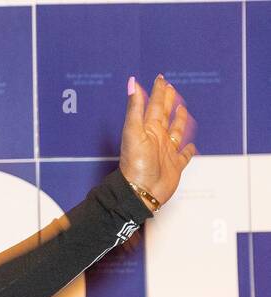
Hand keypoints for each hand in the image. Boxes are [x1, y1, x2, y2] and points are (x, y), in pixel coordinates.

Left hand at [120, 73, 196, 208]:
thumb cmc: (136, 165)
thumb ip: (135, 107)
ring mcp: (166, 152)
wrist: (141, 192)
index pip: (154, 105)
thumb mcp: (134, 132)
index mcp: (148, 129)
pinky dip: (188, 150)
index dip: (158, 92)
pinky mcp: (174, 166)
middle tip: (171, 88)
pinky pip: (183, 156)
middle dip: (168, 101)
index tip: (161, 78)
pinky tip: (191, 146)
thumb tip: (132, 82)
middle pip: (165, 115)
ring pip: (175, 132)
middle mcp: (157, 139)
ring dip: (179, 121)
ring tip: (182, 110)